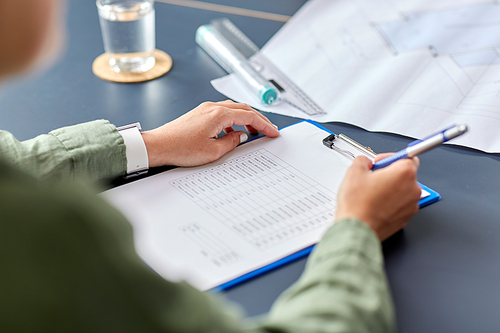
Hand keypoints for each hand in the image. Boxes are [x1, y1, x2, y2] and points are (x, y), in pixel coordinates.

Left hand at [141, 101, 279, 167]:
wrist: (158, 145)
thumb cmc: (181, 148)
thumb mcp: (213, 152)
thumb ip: (231, 142)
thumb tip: (240, 136)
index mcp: (219, 115)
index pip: (249, 116)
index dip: (264, 124)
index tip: (273, 132)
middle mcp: (212, 107)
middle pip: (243, 108)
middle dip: (258, 119)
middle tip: (268, 130)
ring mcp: (204, 109)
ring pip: (232, 109)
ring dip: (245, 118)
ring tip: (253, 130)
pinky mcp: (198, 114)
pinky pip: (221, 113)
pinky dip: (232, 120)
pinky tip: (231, 131)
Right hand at [335, 154, 421, 240]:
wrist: (357, 229)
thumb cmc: (358, 204)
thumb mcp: (354, 172)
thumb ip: (363, 160)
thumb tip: (366, 162)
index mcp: (404, 173)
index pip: (409, 156)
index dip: (391, 158)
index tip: (381, 162)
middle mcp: (413, 189)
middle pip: (405, 174)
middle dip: (389, 174)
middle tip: (372, 178)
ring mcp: (411, 205)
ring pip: (403, 190)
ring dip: (390, 189)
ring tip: (371, 194)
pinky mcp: (406, 218)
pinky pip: (400, 204)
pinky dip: (390, 203)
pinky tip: (375, 204)